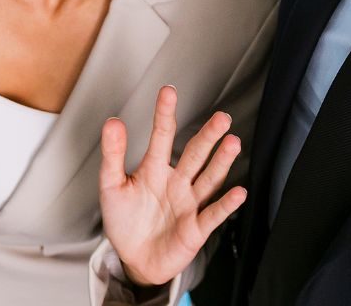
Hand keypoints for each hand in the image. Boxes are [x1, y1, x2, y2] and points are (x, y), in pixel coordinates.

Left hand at [98, 85, 246, 288]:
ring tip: (233, 142)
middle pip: (195, 154)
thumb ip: (113, 155)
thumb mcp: (111, 186)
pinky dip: (226, 204)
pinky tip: (239, 192)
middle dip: (208, 136)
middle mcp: (177, 182)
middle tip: (221, 117)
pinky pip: (213, 214)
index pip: (162, 136)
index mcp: (155, 169)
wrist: (134, 259)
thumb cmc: (125, 220)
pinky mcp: (196, 229)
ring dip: (221, 162)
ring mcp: (189, 204)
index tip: (169, 91)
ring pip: (209, 179)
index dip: (165, 114)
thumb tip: (112, 122)